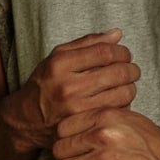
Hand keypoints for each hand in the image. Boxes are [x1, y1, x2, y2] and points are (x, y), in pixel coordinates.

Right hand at [6, 29, 139, 148]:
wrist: (27, 119)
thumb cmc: (45, 84)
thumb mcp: (58, 57)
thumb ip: (87, 43)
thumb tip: (117, 34)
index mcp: (60, 64)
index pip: (105, 52)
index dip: (122, 52)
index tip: (125, 54)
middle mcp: (68, 87)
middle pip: (117, 73)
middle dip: (131, 69)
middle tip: (132, 70)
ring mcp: (77, 109)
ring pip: (122, 94)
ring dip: (130, 87)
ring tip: (126, 85)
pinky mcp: (85, 125)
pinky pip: (117, 111)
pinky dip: (123, 104)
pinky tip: (117, 100)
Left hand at [53, 106, 159, 159]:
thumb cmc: (153, 143)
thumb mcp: (127, 118)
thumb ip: (99, 119)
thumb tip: (72, 129)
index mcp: (105, 116)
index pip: (63, 128)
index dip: (66, 139)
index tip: (75, 147)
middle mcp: (103, 136)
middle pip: (60, 150)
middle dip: (67, 159)